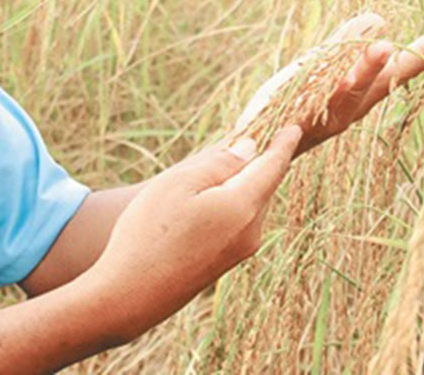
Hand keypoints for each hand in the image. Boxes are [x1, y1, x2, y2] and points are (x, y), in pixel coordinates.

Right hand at [80, 124, 302, 342]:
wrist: (130, 296)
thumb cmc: (149, 233)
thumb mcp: (179, 184)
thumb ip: (218, 163)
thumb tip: (249, 149)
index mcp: (243, 206)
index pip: (273, 166)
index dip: (283, 143)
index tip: (293, 126)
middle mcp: (250, 231)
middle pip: (265, 185)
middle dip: (264, 160)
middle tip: (261, 134)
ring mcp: (239, 251)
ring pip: (251, 204)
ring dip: (246, 182)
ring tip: (232, 163)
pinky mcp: (224, 262)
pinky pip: (239, 221)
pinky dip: (234, 201)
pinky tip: (213, 198)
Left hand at [234, 13, 423, 153]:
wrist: (251, 148)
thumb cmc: (291, 104)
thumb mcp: (320, 67)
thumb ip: (344, 44)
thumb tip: (377, 18)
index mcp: (359, 94)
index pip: (400, 70)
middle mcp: (348, 109)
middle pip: (386, 81)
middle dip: (414, 59)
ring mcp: (322, 118)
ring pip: (348, 93)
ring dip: (366, 71)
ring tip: (384, 47)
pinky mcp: (292, 122)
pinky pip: (309, 105)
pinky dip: (320, 92)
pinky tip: (334, 74)